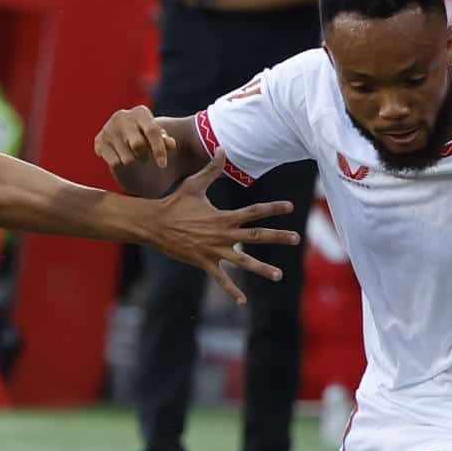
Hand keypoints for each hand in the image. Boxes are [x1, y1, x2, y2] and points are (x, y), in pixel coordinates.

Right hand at [95, 104, 175, 170]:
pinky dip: (121, 165)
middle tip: (145, 157)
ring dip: (133, 161)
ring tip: (133, 155)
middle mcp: (122, 116)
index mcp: (140, 112)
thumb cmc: (145, 135)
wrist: (123, 134)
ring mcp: (108, 128)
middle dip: (144, 156)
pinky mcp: (99, 141)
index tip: (163, 165)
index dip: (159, 150)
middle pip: (138, 145)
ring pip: (126, 157)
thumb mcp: (157, 137)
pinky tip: (122, 157)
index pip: (152, 131)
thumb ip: (166, 141)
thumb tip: (170, 144)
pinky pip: (115, 163)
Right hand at [144, 148, 300, 304]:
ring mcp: (214, 251)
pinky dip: (232, 291)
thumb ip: (211, 169)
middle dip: (278, 237)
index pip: (254, 211)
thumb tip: (222, 148)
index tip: (290, 207)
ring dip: (262, 269)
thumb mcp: (194, 184)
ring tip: (279, 275)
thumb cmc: (174, 203)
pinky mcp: (204, 263)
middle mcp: (223, 234)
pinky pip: (221, 279)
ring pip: (244, 262)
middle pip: (256, 236)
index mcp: (224, 216)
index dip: (273, 208)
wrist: (155, 224)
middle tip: (296, 238)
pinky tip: (243, 301)